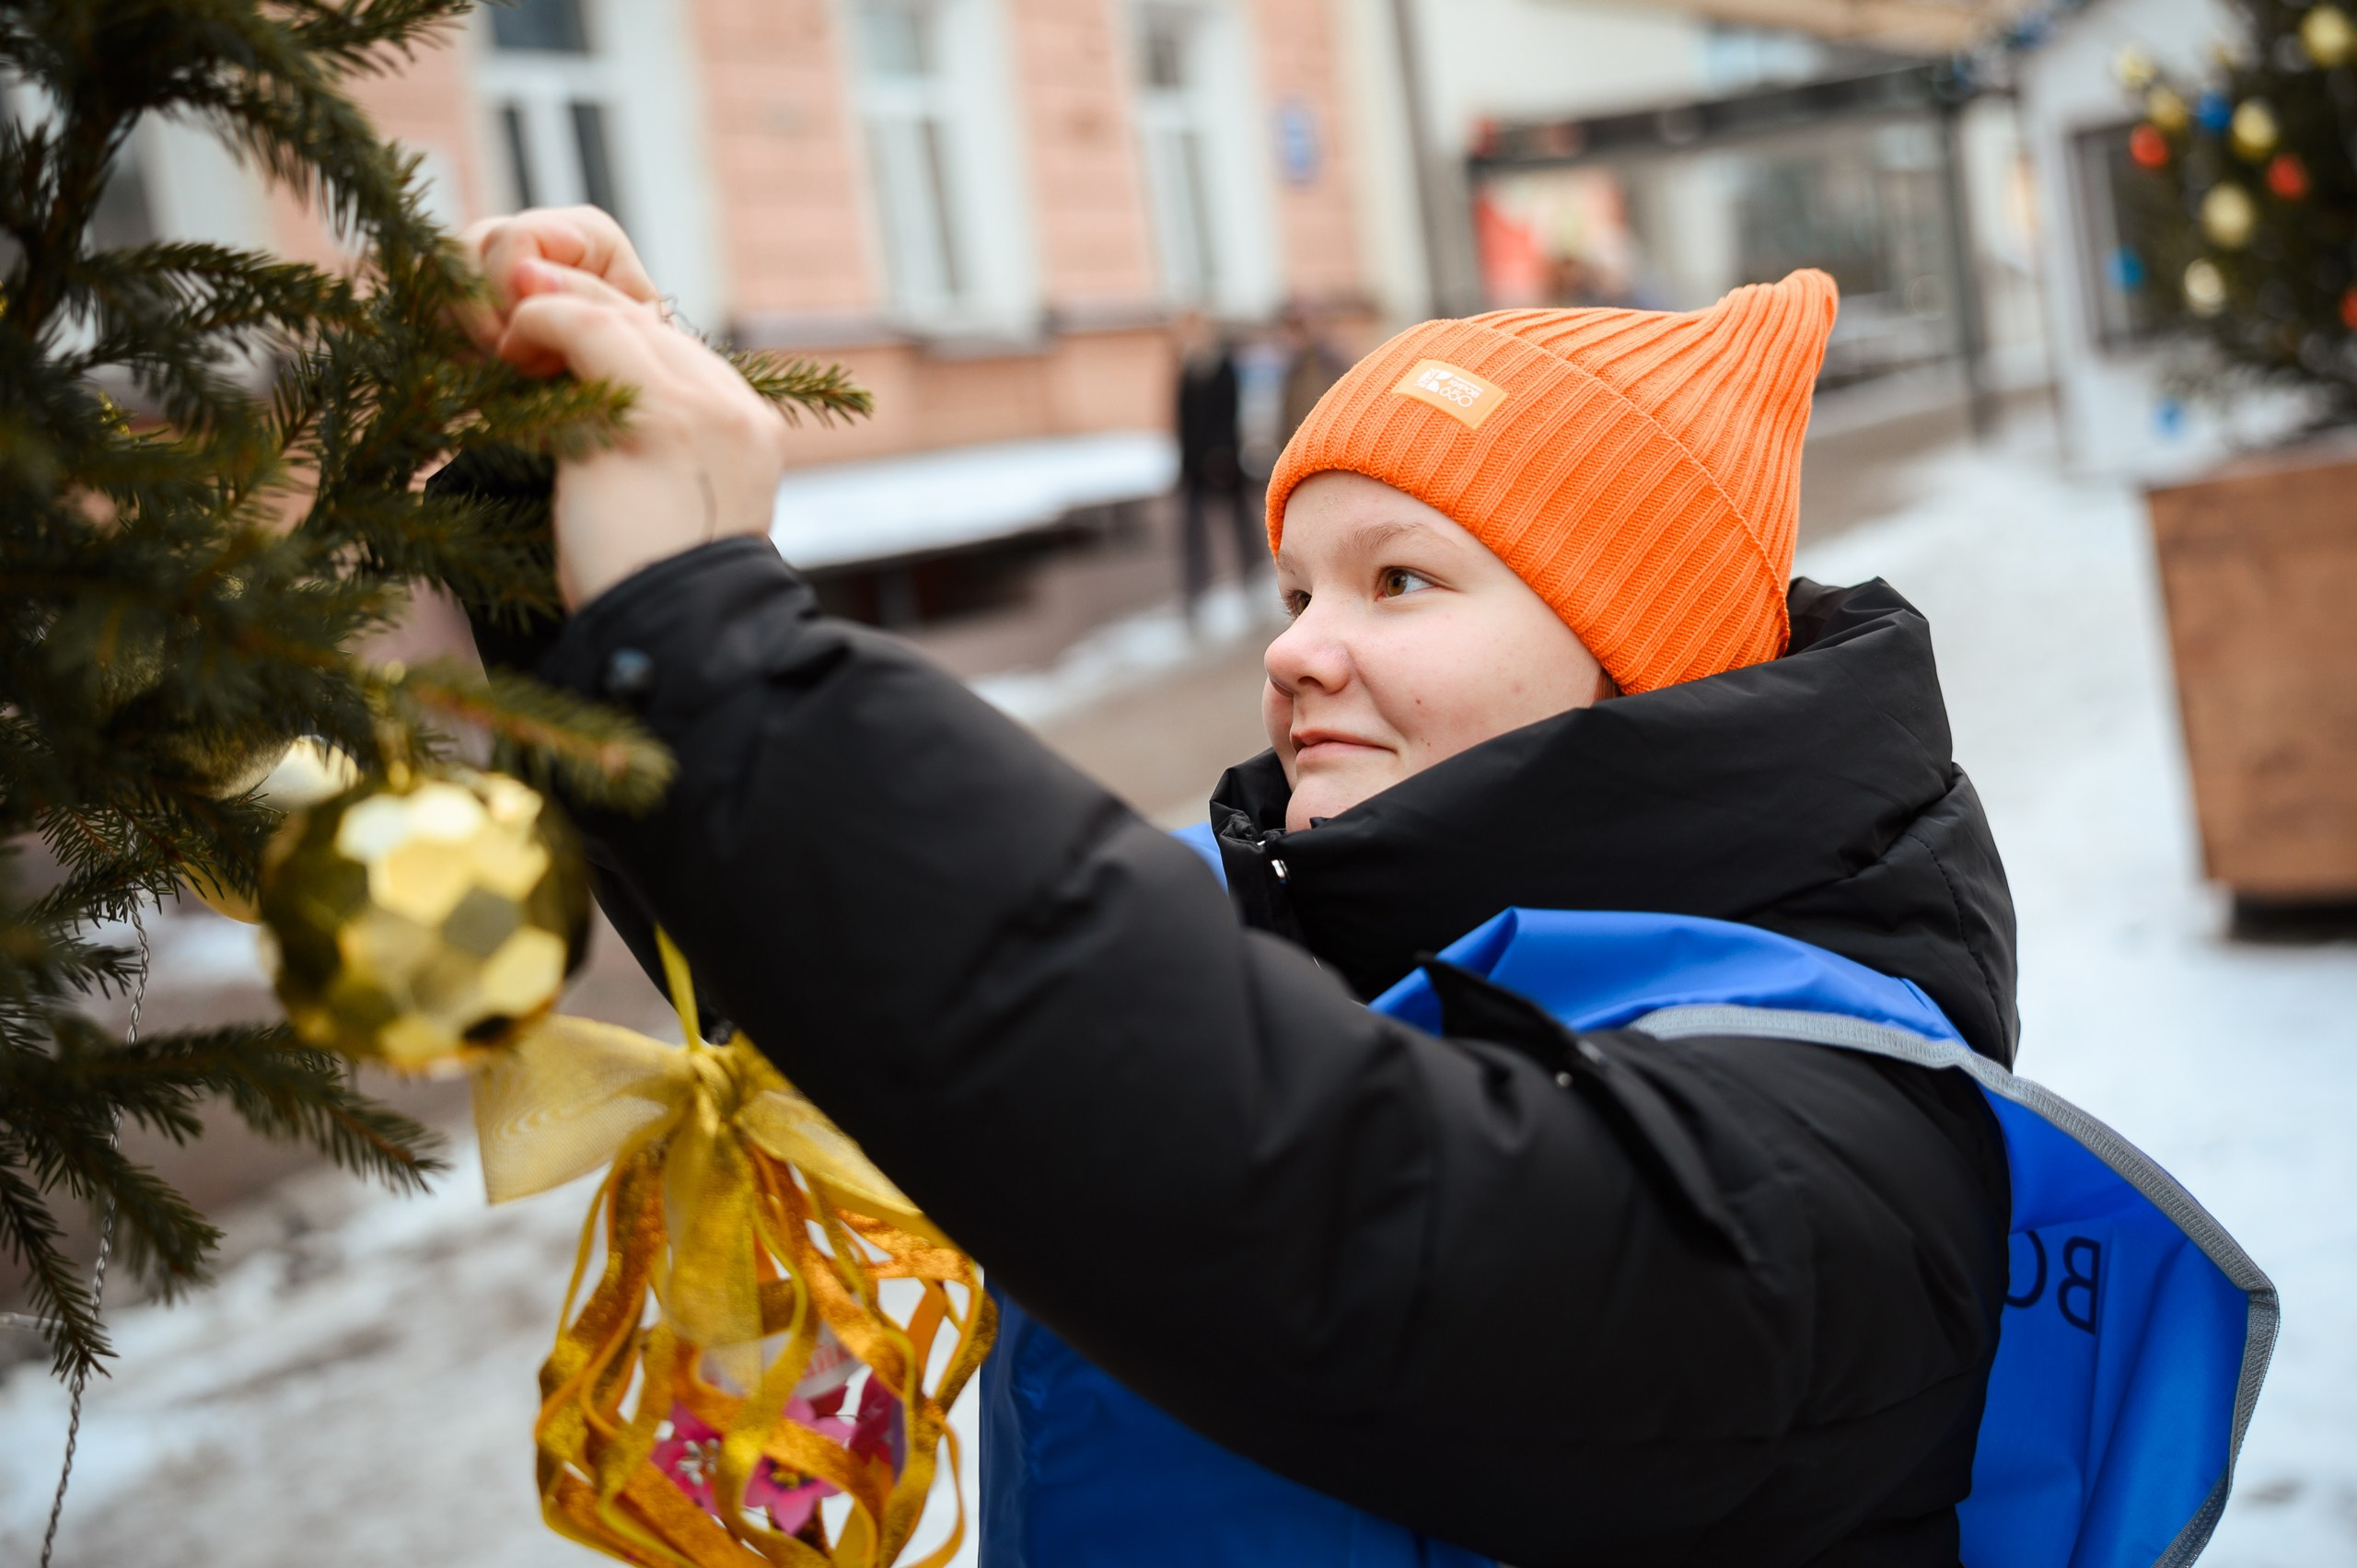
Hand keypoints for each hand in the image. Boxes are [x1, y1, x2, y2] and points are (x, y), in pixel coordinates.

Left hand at [462, 209, 788, 609]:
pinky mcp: (647, 419)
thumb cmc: (657, 592)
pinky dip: (538, 326)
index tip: (563, 333)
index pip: (680, 351)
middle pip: (650, 324)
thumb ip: (662, 455)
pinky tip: (508, 347)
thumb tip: (599, 425)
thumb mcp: (678, 510)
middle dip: (580, 304)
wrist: (678, 637)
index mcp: (750, 432)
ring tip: (509, 332)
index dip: (616, 330)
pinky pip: (582, 334)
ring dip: (552, 311)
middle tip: (522, 298)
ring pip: (616, 318)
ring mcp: (695, 411)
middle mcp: (732, 411)